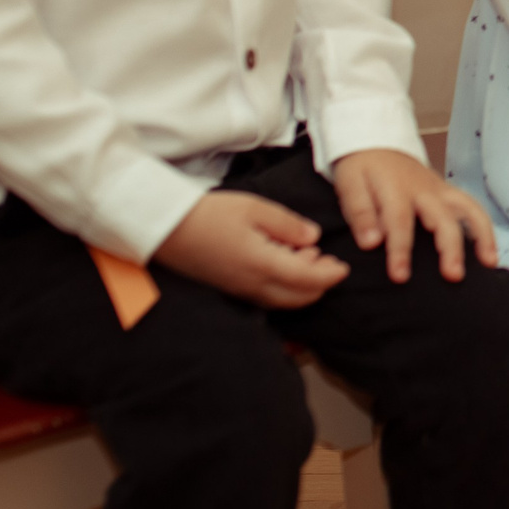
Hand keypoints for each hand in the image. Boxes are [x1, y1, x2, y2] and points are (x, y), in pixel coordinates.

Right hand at [156, 190, 348, 307]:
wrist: (165, 228)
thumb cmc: (210, 214)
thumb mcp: (255, 209)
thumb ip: (288, 225)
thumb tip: (313, 238)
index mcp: (262, 265)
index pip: (308, 281)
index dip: (330, 276)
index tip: (344, 267)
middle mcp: (252, 285)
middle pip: (298, 297)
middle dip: (319, 283)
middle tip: (329, 261)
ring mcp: (239, 290)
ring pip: (282, 300)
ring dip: (302, 285)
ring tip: (307, 256)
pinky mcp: (229, 288)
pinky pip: (265, 296)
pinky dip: (283, 286)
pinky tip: (282, 261)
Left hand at [333, 148, 499, 284]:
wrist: (377, 141)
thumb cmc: (361, 168)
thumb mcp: (350, 184)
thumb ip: (360, 212)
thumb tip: (371, 243)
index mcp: (396, 188)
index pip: (400, 221)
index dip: (401, 250)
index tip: (401, 276)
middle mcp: (425, 190)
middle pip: (443, 217)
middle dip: (450, 247)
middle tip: (453, 276)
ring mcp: (441, 190)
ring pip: (469, 209)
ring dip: (482, 235)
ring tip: (489, 262)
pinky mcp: (449, 193)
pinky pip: (472, 209)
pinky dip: (484, 230)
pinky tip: (488, 253)